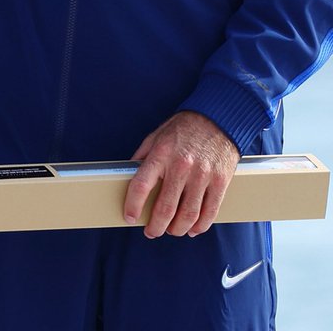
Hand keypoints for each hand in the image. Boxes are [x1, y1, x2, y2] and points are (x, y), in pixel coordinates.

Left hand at [124, 111, 239, 238]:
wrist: (218, 118)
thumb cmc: (184, 128)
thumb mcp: (156, 135)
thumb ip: (143, 156)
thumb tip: (129, 176)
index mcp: (161, 154)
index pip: (141, 185)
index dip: (133, 205)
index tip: (129, 217)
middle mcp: (181, 166)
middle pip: (166, 208)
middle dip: (156, 226)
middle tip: (151, 231)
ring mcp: (203, 175)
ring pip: (188, 215)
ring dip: (177, 229)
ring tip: (171, 231)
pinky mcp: (220, 182)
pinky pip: (210, 213)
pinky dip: (199, 226)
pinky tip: (192, 229)